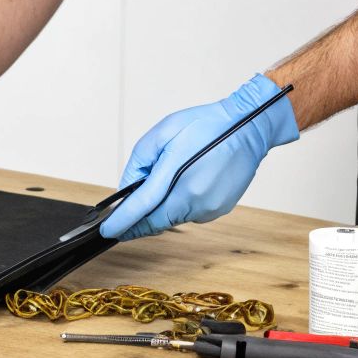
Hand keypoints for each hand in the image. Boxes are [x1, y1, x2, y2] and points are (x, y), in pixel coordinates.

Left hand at [98, 73, 297, 240]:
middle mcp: (194, 200)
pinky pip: (191, 213)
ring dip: (163, 206)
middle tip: (127, 211)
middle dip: (140, 218)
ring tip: (172, 178)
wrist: (249, 128)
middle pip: (157, 220)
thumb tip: (127, 188)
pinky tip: (190, 181)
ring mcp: (209, 208)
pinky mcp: (219, 209)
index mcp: (177, 177)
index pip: (142, 209)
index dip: (122, 223)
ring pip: (174, 217)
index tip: (108, 231)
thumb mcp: (163, 132)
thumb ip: (140, 162)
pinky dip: (182, 203)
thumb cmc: (206, 125)